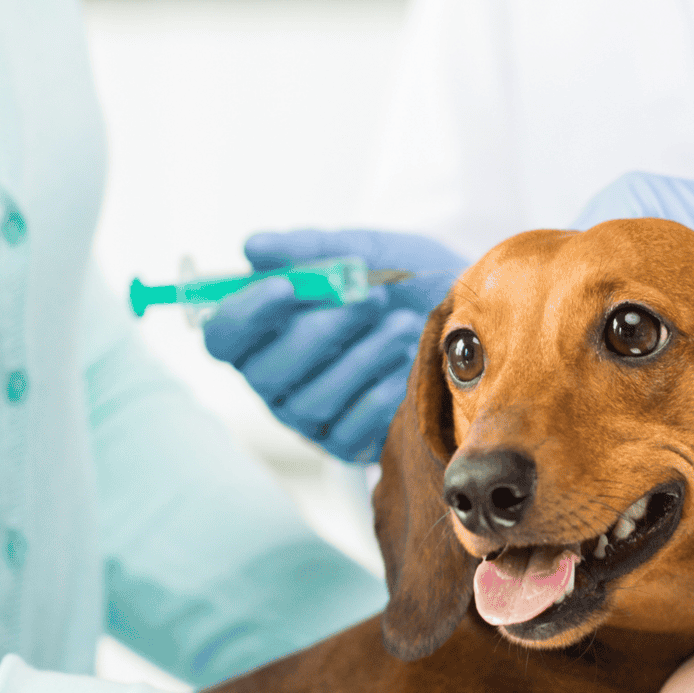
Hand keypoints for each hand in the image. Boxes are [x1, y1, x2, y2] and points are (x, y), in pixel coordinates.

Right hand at [203, 228, 465, 462]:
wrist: (470, 317)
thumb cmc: (405, 280)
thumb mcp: (366, 251)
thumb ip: (311, 250)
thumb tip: (253, 248)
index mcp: (263, 331)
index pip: (223, 337)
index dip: (245, 314)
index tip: (287, 285)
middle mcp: (274, 379)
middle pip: (264, 372)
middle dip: (320, 332)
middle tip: (373, 298)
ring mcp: (306, 415)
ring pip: (312, 399)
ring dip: (360, 359)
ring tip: (404, 325)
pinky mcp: (343, 443)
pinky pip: (348, 429)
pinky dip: (379, 395)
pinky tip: (406, 366)